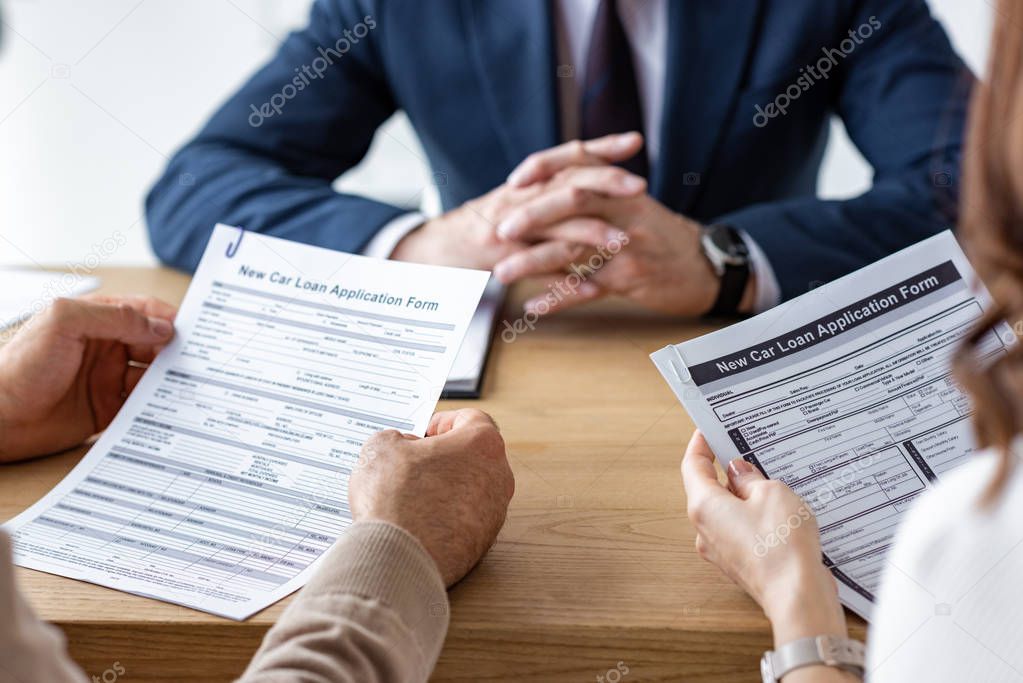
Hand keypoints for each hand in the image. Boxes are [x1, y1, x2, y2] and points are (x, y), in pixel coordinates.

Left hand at [0, 295, 176, 461]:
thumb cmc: (20, 366)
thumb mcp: (63, 323)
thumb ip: (114, 317)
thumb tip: (159, 327)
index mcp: (97, 320)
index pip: (144, 312)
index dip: (169, 319)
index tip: (193, 331)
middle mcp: (107, 348)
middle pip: (155, 345)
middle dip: (177, 352)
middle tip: (198, 362)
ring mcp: (108, 379)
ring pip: (153, 377)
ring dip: (170, 381)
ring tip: (187, 387)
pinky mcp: (109, 409)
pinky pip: (143, 406)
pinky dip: (158, 408)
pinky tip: (168, 409)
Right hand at [349, 409, 513, 585]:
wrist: (398, 559)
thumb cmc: (395, 500)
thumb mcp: (381, 447)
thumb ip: (398, 438)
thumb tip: (405, 449)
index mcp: (482, 444)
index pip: (471, 420)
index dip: (443, 422)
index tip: (425, 434)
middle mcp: (498, 477)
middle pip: (473, 456)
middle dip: (443, 457)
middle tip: (412, 463)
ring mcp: (494, 513)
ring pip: (470, 490)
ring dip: (444, 488)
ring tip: (409, 495)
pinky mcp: (483, 543)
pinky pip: (464, 520)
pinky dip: (444, 517)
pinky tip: (416, 521)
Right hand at [391, 134, 647, 270]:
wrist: (436, 248)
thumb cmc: (485, 225)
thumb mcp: (520, 201)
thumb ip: (552, 191)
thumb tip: (593, 182)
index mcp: (530, 183)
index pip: (569, 156)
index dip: (602, 147)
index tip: (635, 141)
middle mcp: (521, 199)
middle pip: (567, 185)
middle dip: (605, 184)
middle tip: (639, 185)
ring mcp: (511, 229)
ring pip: (555, 227)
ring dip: (592, 234)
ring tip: (624, 240)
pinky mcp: (502, 258)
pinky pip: (539, 271)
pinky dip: (567, 282)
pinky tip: (593, 291)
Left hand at [495, 136, 756, 316]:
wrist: (707, 266)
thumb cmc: (661, 237)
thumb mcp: (633, 205)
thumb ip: (598, 194)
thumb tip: (550, 193)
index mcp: (620, 188)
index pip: (577, 164)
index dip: (543, 168)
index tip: (513, 181)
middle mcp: (623, 210)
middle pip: (572, 201)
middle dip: (532, 215)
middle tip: (500, 231)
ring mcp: (627, 245)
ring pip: (574, 248)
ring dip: (534, 262)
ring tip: (504, 273)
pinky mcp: (631, 277)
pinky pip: (588, 288)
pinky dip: (559, 297)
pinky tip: (535, 305)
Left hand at [681, 432, 847, 646]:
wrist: (797, 596)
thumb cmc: (781, 544)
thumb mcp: (771, 493)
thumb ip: (750, 478)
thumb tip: (738, 472)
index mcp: (704, 505)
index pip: (693, 466)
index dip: (700, 445)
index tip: (707, 431)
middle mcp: (705, 529)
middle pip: (708, 489)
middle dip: (727, 471)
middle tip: (747, 451)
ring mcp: (720, 549)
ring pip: (726, 512)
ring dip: (744, 496)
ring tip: (770, 481)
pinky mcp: (738, 563)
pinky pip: (739, 531)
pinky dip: (753, 517)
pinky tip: (777, 511)